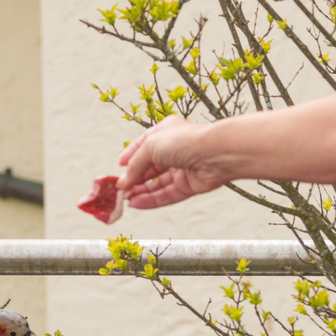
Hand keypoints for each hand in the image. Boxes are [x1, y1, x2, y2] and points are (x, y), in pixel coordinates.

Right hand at [115, 116, 229, 208]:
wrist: (216, 154)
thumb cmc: (184, 141)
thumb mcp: (150, 147)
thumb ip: (135, 166)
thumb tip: (123, 183)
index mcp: (166, 132)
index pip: (144, 144)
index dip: (131, 156)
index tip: (119, 166)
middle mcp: (175, 149)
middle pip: (150, 167)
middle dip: (134, 177)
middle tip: (120, 188)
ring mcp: (183, 168)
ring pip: (158, 183)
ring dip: (141, 191)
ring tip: (125, 198)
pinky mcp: (190, 185)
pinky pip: (167, 194)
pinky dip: (151, 200)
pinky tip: (136, 203)